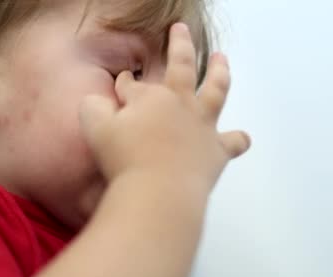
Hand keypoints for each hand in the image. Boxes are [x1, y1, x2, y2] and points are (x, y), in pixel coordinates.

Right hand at [79, 23, 250, 192]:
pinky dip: (236, 139)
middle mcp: (180, 103)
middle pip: (182, 66)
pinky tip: (239, 137)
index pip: (133, 84)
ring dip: (220, 72)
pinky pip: (232, 141)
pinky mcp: (216, 151)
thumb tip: (95, 100)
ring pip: (216, 89)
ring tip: (221, 58)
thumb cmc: (124, 160)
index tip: (122, 84)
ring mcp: (202, 125)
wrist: (159, 191)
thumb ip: (93, 108)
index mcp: (150, 97)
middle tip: (180, 30)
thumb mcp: (94, 129)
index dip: (125, 83)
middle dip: (179, 45)